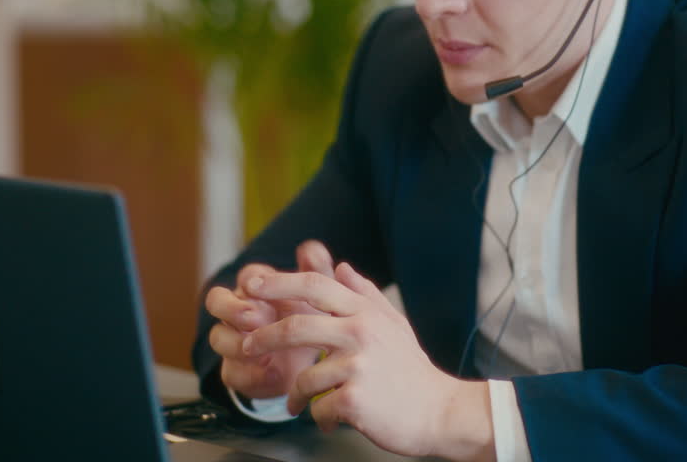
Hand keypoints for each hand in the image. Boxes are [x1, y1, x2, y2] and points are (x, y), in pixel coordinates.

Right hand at [204, 240, 335, 399]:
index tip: (263, 288)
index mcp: (259, 288)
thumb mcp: (319, 297)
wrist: (312, 363)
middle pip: (216, 300)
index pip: (247, 276)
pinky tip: (272, 375)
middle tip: (253, 317)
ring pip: (217, 337)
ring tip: (260, 350)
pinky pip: (231, 372)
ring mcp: (234, 340)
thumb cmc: (310, 318)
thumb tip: (310, 247)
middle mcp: (239, 311)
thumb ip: (317, 271)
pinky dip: (250, 375)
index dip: (253, 280)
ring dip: (236, 343)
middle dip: (230, 307)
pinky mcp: (237, 370)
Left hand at [241, 262, 493, 461]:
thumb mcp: (393, 323)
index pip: (315, 285)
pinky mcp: (355, 398)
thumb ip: (364, 293)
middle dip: (262, 336)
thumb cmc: (412, 370)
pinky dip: (319, 417)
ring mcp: (357, 366)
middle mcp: (360, 333)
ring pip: (303, 376)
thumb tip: (340, 266)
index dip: (279, 282)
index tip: (250, 283)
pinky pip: (318, 408)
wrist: (440, 412)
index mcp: (365, 312)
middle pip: (295, 326)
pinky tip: (330, 420)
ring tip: (298, 404)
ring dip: (294, 395)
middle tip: (246, 346)